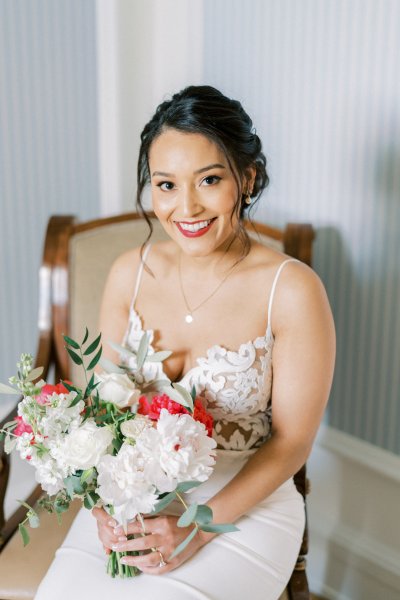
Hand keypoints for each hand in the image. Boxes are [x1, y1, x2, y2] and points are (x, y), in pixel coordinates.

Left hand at [92, 509, 206, 573]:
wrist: (198, 531)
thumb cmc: (179, 523)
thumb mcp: (164, 517)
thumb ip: (150, 519)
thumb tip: (133, 520)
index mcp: (163, 524)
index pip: (141, 526)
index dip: (127, 528)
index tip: (116, 530)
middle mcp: (165, 537)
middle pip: (142, 543)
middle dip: (126, 545)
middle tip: (115, 547)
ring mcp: (170, 551)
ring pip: (149, 559)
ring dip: (134, 560)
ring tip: (124, 560)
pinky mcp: (174, 561)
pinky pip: (159, 569)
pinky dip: (148, 570)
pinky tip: (139, 568)